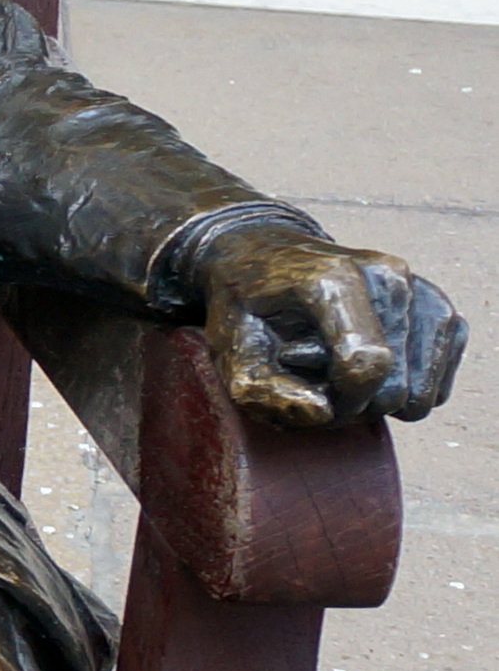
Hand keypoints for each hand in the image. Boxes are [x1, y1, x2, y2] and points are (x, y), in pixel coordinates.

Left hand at [196, 218, 464, 428]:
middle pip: (395, 388)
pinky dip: (401, 387)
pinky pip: (435, 385)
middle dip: (351, 404)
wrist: (266, 256)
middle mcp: (389, 276)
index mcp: (334, 278)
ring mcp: (421, 289)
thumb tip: (323, 414)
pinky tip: (366, 364)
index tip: (310, 398)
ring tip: (337, 372)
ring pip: (419, 391)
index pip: (367, 364)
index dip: (340, 403)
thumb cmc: (245, 307)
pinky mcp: (440, 309)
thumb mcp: (230, 351)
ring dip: (376, 398)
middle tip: (312, 383)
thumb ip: (262, 390)